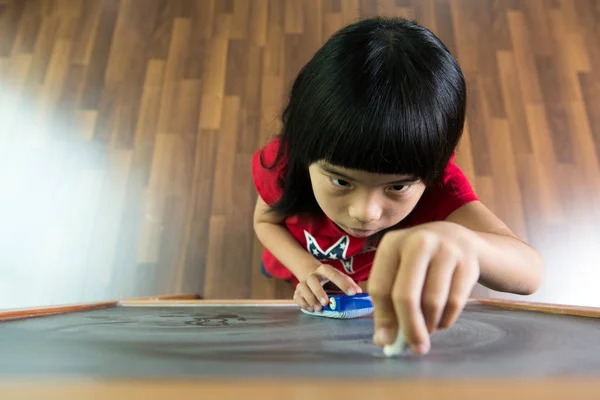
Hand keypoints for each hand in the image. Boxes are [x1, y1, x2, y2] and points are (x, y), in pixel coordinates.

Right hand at [294, 264, 362, 311]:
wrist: (310, 272)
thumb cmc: (328, 278)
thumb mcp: (338, 277)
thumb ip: (348, 283)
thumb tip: (359, 292)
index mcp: (325, 270)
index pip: (333, 274)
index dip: (343, 283)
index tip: (352, 293)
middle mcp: (313, 275)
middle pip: (313, 281)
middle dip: (319, 292)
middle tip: (326, 303)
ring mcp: (303, 283)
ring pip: (303, 289)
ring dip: (310, 299)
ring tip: (318, 309)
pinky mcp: (297, 291)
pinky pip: (297, 297)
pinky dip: (303, 304)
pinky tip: (310, 309)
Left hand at [368, 222, 480, 354]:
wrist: (460, 238)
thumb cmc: (420, 261)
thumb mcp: (399, 270)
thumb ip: (387, 303)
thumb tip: (384, 341)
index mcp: (392, 243)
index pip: (380, 287)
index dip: (383, 318)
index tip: (387, 341)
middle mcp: (418, 242)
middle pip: (406, 296)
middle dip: (409, 328)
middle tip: (414, 348)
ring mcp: (446, 250)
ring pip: (433, 302)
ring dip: (429, 325)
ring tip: (427, 328)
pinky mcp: (469, 262)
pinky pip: (455, 303)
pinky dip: (446, 319)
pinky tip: (441, 319)